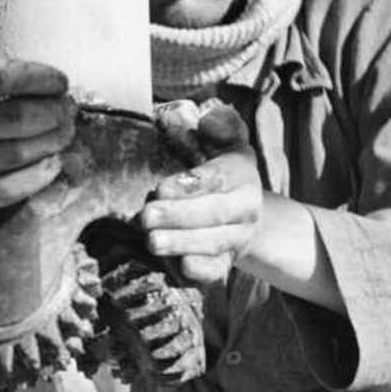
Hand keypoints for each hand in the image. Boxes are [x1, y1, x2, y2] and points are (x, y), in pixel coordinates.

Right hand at [0, 10, 74, 218]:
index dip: (36, 77)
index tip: (61, 81)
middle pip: (12, 118)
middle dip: (51, 112)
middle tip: (69, 109)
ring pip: (13, 154)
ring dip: (50, 142)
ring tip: (66, 131)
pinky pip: (3, 191)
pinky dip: (35, 178)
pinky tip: (53, 163)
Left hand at [141, 102, 260, 284]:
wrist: (244, 212)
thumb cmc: (221, 169)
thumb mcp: (227, 141)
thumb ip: (222, 124)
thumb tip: (208, 120)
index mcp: (241, 174)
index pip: (217, 179)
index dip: (190, 185)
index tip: (160, 188)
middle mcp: (244, 208)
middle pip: (213, 213)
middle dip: (178, 216)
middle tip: (146, 216)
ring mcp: (237, 238)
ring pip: (213, 243)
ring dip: (182, 243)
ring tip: (152, 241)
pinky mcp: (226, 263)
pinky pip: (216, 271)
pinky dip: (199, 271)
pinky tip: (177, 268)